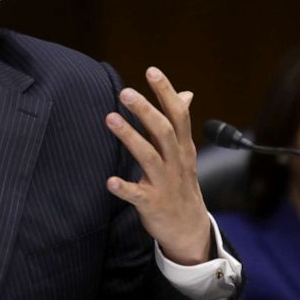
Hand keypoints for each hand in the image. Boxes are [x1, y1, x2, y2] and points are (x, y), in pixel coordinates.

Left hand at [104, 67, 211, 264]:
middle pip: (164, 131)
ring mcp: (165, 183)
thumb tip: (186, 93)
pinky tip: (109, 180)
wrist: (190, 230)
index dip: (165, 92)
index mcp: (183, 147)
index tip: (151, 70)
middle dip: (145, 110)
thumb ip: (179, 123)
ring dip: (130, 137)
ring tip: (110, 118)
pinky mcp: (153, 204)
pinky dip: (124, 188)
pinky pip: (137, 195)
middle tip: (125, 91)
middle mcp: (176, 162)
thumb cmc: (181, 184)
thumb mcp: (185, 153)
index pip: (178, 114)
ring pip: (149, 157)